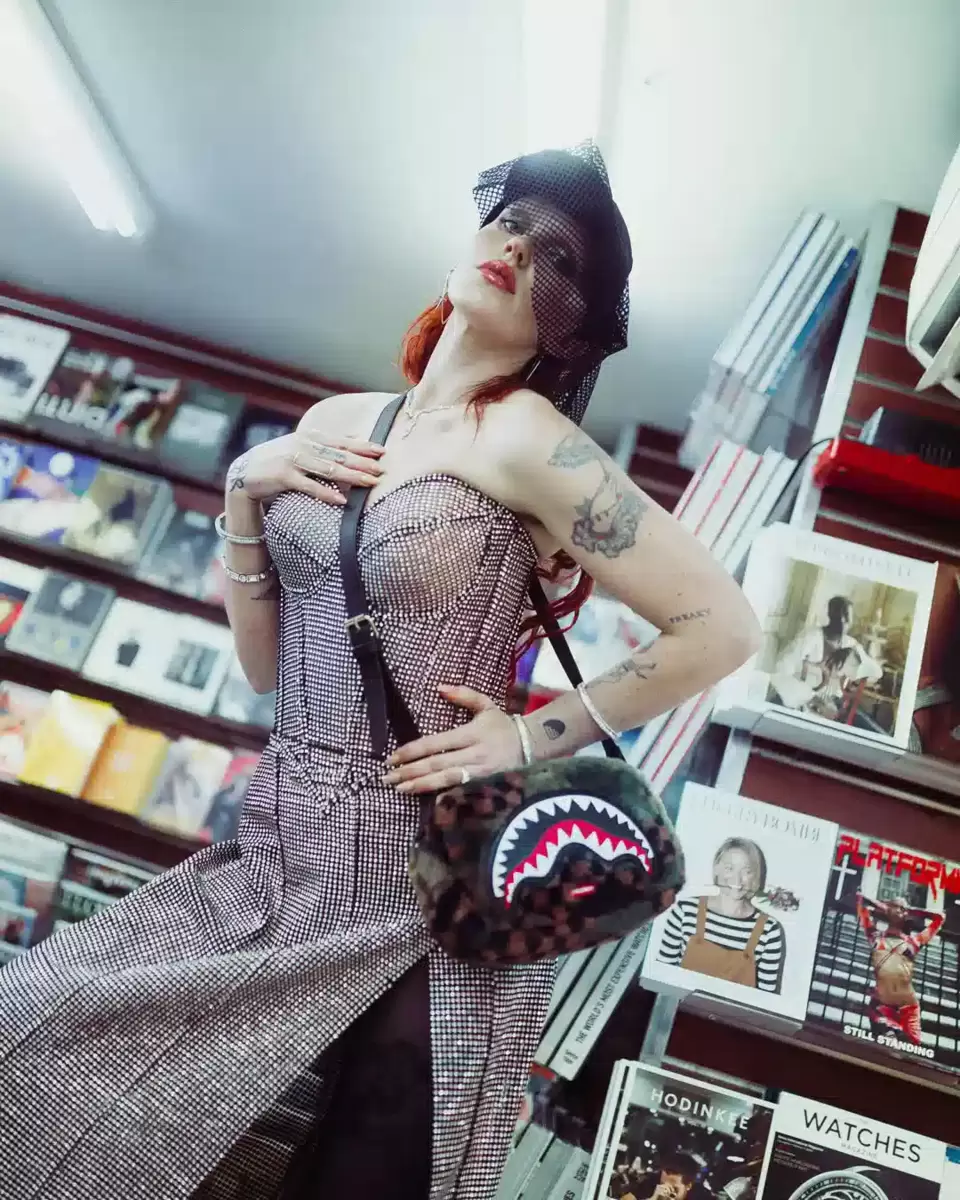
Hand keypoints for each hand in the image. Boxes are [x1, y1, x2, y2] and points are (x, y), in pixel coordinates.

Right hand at [225, 430, 385, 505]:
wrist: (245, 471)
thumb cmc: (279, 460)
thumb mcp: (302, 447)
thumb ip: (325, 445)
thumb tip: (354, 440)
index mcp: (310, 436)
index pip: (342, 441)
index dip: (362, 446)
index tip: (382, 451)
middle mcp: (303, 445)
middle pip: (339, 455)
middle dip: (362, 462)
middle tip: (382, 469)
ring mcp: (293, 460)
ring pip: (328, 469)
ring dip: (351, 476)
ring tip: (369, 482)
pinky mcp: (284, 476)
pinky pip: (310, 486)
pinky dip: (327, 493)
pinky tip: (342, 501)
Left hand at [381, 685, 523, 793]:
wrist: (530, 745)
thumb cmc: (502, 724)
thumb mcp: (486, 704)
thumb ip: (463, 694)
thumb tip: (439, 687)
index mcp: (471, 733)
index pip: (437, 743)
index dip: (413, 751)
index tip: (393, 756)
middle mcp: (473, 754)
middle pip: (437, 764)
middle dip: (410, 771)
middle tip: (386, 777)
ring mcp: (478, 771)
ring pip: (445, 779)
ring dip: (420, 785)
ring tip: (399, 788)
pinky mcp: (481, 783)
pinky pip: (456, 788)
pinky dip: (437, 792)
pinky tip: (420, 794)